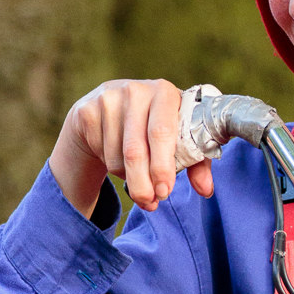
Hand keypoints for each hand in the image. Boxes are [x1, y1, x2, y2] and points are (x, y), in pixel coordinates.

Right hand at [49, 79, 215, 217]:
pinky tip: (121, 162)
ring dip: (130, 180)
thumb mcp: (178, 136)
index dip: (163, 166)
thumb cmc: (153, 124)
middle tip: (151, 202)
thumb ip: (196, 161)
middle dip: (144, 184)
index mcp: (165, 92)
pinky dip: (114, 169)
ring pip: (118, 157)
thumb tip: (206, 190)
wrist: (109, 108)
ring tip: (139, 182)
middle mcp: (135, 90)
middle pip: (136, 150)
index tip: (165, 190)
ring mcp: (107, 98)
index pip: (162, 133)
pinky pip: (101, 153)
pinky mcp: (87, 111)